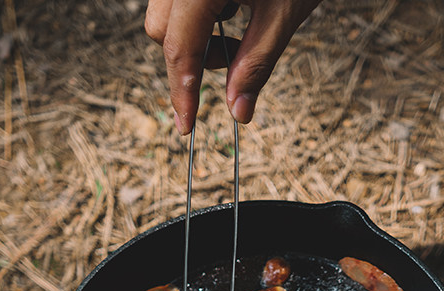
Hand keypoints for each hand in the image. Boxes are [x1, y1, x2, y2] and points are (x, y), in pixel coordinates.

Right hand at [145, 0, 323, 132]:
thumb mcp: (283, 15)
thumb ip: (256, 65)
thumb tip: (238, 111)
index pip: (179, 48)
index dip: (182, 93)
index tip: (187, 125)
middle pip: (160, 30)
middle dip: (193, 58)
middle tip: (236, 57)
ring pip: (163, 12)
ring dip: (195, 34)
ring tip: (240, 22)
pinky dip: (198, 12)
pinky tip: (232, 3)